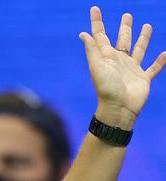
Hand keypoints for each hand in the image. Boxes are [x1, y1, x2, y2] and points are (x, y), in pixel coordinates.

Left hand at [79, 6, 165, 128]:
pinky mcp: (143, 79)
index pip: (101, 36)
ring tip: (147, 25)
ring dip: (143, 38)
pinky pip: (154, 68)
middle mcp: (119, 61)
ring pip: (139, 50)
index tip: (94, 8)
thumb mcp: (97, 66)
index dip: (97, 22)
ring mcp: (132, 70)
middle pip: (122, 40)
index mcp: (107, 57)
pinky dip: (160, 61)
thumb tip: (83, 33)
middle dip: (124, 28)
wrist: (119, 109)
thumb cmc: (107, 88)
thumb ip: (92, 50)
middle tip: (127, 16)